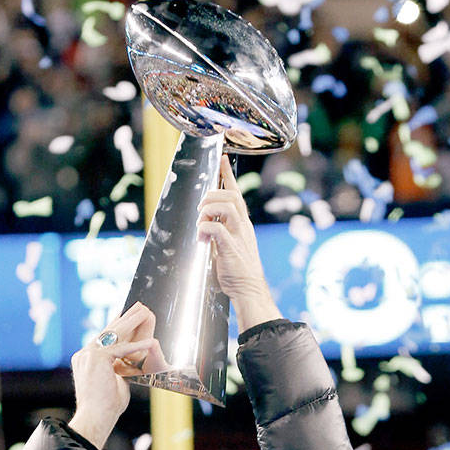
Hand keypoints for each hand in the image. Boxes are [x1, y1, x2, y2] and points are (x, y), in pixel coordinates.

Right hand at [69, 302, 163, 449]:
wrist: (95, 417)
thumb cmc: (105, 407)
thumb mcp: (114, 381)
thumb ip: (119, 369)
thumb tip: (131, 364)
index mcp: (85, 358)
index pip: (104, 337)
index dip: (116, 325)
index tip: (125, 315)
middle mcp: (84, 354)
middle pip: (108, 331)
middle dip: (126, 318)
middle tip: (138, 306)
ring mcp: (88, 355)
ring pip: (114, 335)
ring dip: (132, 322)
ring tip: (145, 312)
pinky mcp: (96, 359)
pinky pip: (121, 349)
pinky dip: (137, 346)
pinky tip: (151, 342)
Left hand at [197, 155, 280, 330]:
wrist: (249, 291)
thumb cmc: (237, 272)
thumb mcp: (228, 246)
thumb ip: (220, 232)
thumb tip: (207, 223)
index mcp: (242, 225)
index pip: (236, 193)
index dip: (228, 175)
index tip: (222, 159)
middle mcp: (243, 227)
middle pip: (231, 195)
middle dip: (212, 195)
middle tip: (201, 209)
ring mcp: (239, 237)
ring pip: (227, 206)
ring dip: (208, 209)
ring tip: (200, 222)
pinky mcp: (231, 248)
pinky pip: (217, 228)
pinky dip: (205, 228)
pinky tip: (201, 238)